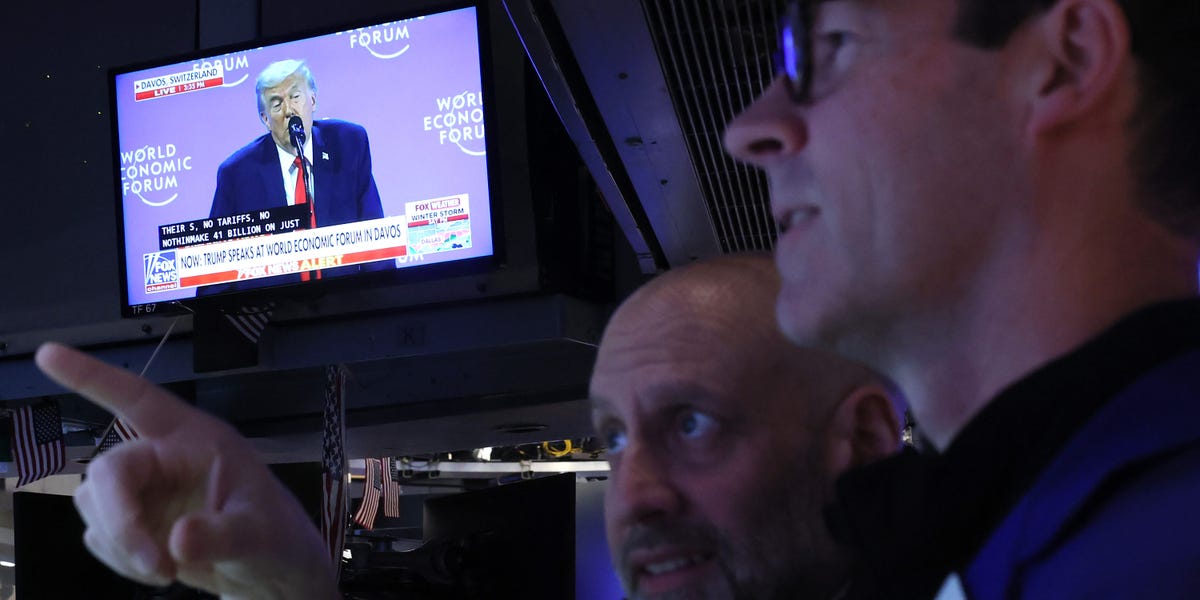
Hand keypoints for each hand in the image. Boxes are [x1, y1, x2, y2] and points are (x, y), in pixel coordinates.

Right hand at [35, 343, 338, 599]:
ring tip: (170, 568)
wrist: (268, 569)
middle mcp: (161, 457)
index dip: (94, 377)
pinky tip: (160, 569)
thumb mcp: (259, 535)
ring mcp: (142, 490)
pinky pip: (99, 536)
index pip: (139, 399)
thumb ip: (223, 535)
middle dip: (120, 521)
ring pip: (95, 505)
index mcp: (194, 438)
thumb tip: (179, 540)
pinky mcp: (131, 522)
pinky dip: (121, 559)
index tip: (48, 353)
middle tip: (156, 564)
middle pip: (108, 471)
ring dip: (123, 544)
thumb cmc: (273, 534)